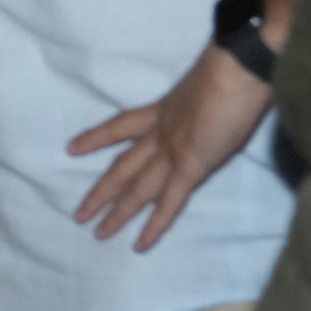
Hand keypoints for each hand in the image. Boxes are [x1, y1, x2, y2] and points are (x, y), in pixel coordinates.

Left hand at [67, 44, 275, 250]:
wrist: (238, 67)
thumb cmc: (230, 69)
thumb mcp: (206, 85)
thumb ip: (200, 101)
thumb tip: (212, 102)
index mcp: (163, 109)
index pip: (120, 125)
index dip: (95, 138)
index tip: (72, 148)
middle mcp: (160, 131)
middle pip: (122, 166)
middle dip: (101, 191)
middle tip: (78, 213)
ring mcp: (172, 150)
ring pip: (137, 188)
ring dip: (117, 212)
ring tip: (95, 233)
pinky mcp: (191, 165)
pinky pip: (170, 201)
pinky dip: (154, 224)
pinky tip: (139, 243)